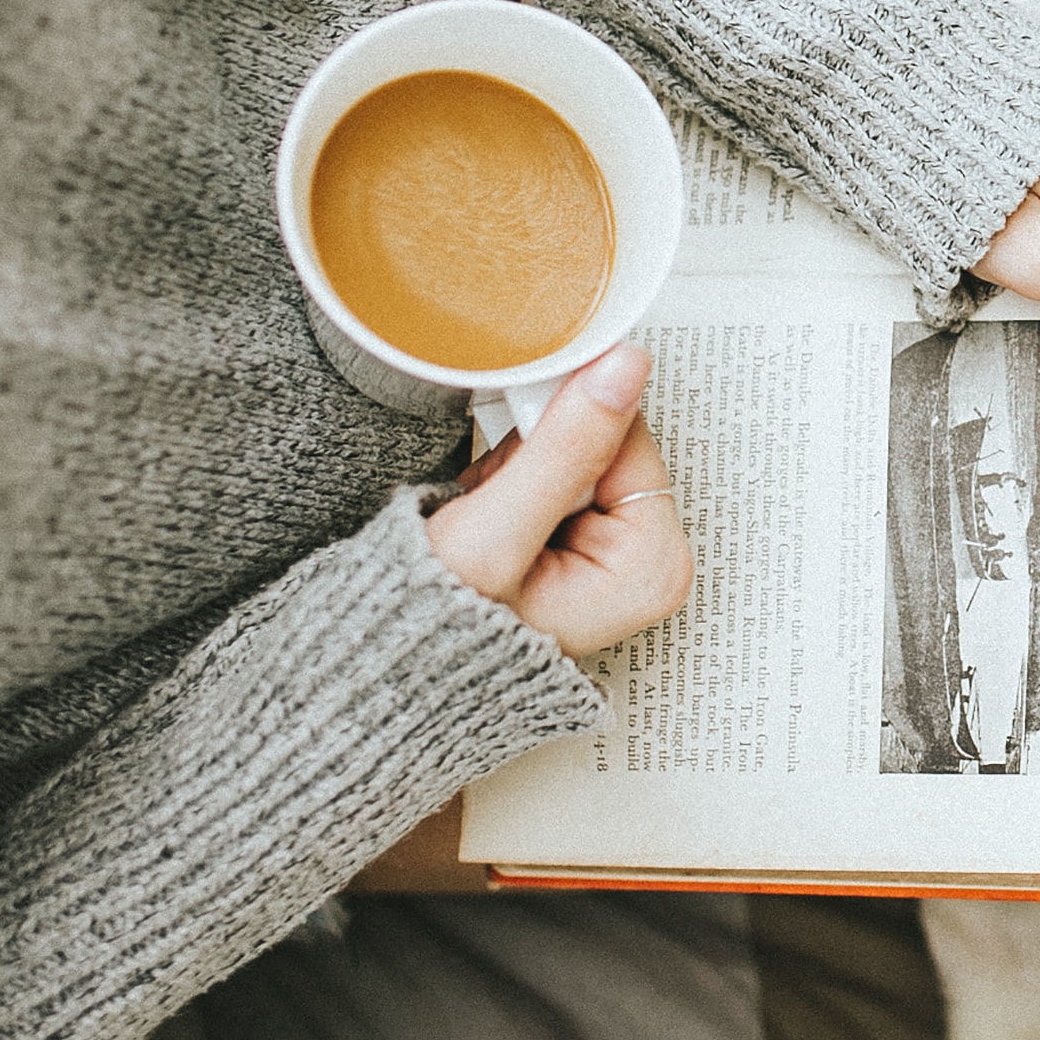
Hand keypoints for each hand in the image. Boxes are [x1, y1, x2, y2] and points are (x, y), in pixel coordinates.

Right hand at [423, 345, 690, 656]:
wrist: (384, 671)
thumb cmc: (438, 634)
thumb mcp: (494, 536)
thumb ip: (563, 449)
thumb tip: (624, 368)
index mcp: (655, 568)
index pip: (630, 436)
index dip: (565, 429)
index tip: (520, 450)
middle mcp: (648, 563)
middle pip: (606, 442)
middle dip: (538, 458)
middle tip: (498, 506)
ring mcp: (616, 553)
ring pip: (575, 451)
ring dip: (518, 470)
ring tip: (488, 522)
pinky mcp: (581, 541)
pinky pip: (554, 472)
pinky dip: (510, 483)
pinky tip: (489, 522)